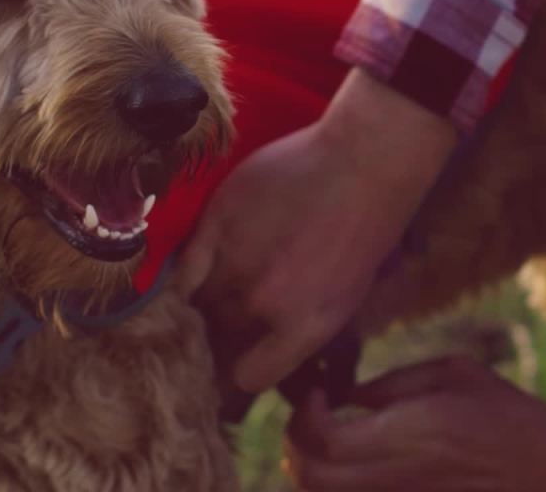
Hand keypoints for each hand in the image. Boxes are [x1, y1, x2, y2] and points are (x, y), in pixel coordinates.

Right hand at [180, 69, 456, 392]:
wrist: (363, 166)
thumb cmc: (364, 234)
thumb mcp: (343, 303)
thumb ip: (297, 337)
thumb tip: (264, 362)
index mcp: (301, 330)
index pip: (245, 379)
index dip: (235, 378)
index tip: (231, 370)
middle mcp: (262, 304)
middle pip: (216, 346)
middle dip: (213, 348)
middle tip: (215, 337)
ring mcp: (235, 262)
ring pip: (193, 310)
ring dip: (194, 316)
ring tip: (201, 308)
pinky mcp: (215, 224)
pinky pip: (182, 272)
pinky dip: (181, 284)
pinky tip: (189, 281)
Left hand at [283, 356, 545, 491]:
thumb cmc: (515, 421)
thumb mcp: (458, 375)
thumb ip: (394, 383)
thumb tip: (345, 395)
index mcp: (412, 436)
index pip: (322, 442)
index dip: (303, 418)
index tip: (318, 395)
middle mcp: (400, 480)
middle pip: (311, 479)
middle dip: (295, 447)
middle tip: (313, 420)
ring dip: (314, 471)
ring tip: (330, 441)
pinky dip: (341, 488)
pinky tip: (358, 466)